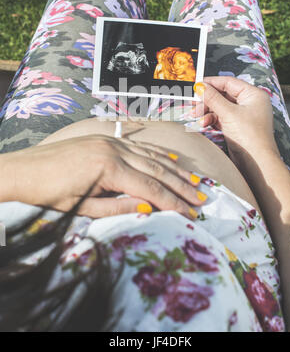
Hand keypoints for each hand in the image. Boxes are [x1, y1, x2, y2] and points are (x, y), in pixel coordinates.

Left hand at [4, 135, 203, 219]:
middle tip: (202, 199)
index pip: (150, 188)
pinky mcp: (106, 138)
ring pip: (152, 155)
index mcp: (108, 168)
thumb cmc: (49, 193)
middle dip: (181, 186)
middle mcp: (114, 149)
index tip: (191, 214)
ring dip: (175, 169)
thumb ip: (117, 207)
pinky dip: (158, 153)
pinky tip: (172, 158)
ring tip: (195, 182)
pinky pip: (139, 145)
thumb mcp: (82, 207)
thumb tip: (149, 207)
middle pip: (157, 169)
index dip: (173, 203)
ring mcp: (111, 140)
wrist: (24, 169)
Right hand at [191, 76, 279, 166]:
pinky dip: (210, 120)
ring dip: (206, 111)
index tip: (197, 86)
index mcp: (253, 95)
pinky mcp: (236, 126)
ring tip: (196, 115)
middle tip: (193, 103)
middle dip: (206, 100)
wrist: (256, 162)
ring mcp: (242, 115)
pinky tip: (204, 124)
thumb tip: (200, 86)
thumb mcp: (228, 113)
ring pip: (219, 107)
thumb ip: (213, 98)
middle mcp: (249, 103)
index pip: (229, 83)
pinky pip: (220, 118)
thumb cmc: (250, 136)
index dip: (211, 83)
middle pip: (222, 95)